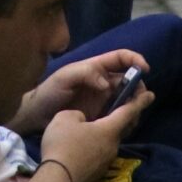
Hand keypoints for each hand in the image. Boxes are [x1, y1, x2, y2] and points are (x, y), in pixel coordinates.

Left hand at [18, 46, 147, 133]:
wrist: (37, 117)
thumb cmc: (49, 92)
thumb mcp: (64, 78)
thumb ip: (85, 74)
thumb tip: (107, 83)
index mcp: (96, 67)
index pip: (121, 58)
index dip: (135, 59)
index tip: (145, 69)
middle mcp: (103, 82)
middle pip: (129, 80)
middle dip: (139, 87)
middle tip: (140, 100)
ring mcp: (103, 99)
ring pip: (127, 98)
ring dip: (135, 104)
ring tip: (134, 115)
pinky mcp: (102, 116)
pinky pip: (120, 114)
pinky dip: (127, 117)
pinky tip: (127, 124)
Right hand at [37, 90, 145, 181]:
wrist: (57, 179)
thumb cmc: (63, 144)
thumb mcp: (65, 118)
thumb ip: (78, 115)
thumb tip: (82, 122)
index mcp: (109, 129)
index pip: (129, 112)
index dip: (140, 101)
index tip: (151, 95)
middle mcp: (113, 145)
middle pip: (121, 128)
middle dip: (121, 118)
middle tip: (116, 109)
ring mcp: (107, 161)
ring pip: (109, 142)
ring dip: (104, 134)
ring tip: (89, 130)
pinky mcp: (98, 172)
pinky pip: (100, 154)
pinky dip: (95, 147)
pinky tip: (80, 148)